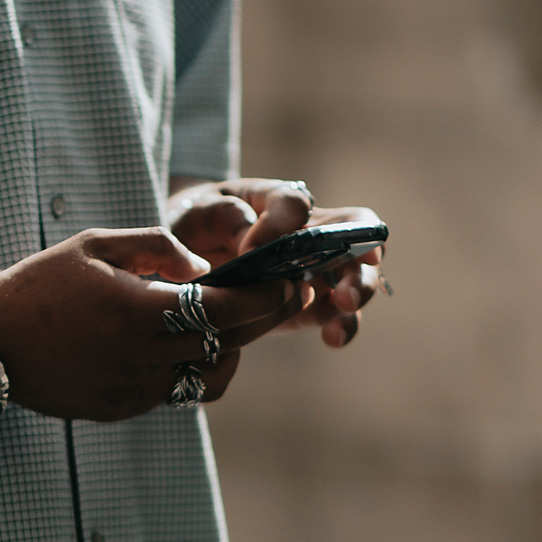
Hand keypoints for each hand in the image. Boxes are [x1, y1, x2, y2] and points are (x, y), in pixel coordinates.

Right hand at [0, 226, 300, 423]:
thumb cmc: (42, 283)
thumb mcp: (96, 245)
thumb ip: (158, 246)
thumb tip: (205, 267)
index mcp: (137, 312)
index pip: (226, 310)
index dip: (267, 296)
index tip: (287, 280)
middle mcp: (140, 358)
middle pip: (229, 344)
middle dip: (264, 319)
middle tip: (284, 296)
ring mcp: (132, 391)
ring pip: (210, 377)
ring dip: (232, 350)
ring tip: (234, 324)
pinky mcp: (122, 409)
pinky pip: (178, 393)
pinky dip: (194, 369)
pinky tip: (188, 345)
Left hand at [167, 175, 384, 349]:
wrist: (183, 259)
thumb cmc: (196, 223)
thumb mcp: (197, 211)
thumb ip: (223, 215)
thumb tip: (251, 237)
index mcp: (277, 203)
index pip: (295, 202)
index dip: (281, 222)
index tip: (249, 248)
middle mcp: (307, 232)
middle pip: (353, 233)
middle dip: (358, 256)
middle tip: (343, 291)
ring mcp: (313, 269)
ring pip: (354, 276)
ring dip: (356, 295)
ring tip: (341, 315)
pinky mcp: (307, 304)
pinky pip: (336, 314)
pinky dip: (340, 326)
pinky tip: (333, 339)